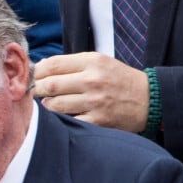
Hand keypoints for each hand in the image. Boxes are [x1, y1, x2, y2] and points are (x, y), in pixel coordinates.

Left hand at [33, 52, 149, 132]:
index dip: (37, 72)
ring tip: (50, 104)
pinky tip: (63, 116)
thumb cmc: (119, 80)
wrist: (149, 99)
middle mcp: (93, 80)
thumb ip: (72, 64)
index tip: (33, 77)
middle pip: (50, 85)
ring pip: (55, 105)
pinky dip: (61, 120)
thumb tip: (41, 66)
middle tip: (35, 92)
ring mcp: (95, 102)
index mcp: (92, 62)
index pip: (52, 64)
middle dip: (37, 89)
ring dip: (47, 106)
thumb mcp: (100, 62)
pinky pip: (68, 121)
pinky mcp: (98, 121)